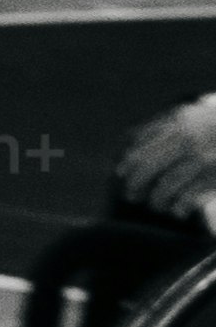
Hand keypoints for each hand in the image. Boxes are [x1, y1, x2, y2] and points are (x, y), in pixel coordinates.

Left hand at [124, 94, 215, 218]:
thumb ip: (159, 126)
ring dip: (156, 201)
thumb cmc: (214, 125)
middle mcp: (188, 143)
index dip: (126, 167)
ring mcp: (204, 161)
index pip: (140, 150)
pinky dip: (178, 209)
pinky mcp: (215, 178)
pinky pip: (187, 201)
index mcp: (177, 126)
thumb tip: (127, 144)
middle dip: (135, 187)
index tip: (121, 176)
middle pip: (146, 171)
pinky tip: (179, 211)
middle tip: (133, 196)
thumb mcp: (188, 116)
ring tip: (158, 204)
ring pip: (165, 189)